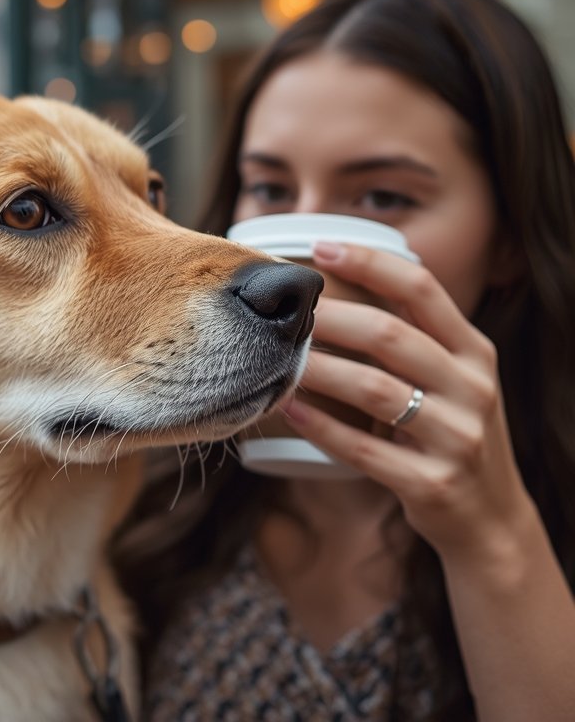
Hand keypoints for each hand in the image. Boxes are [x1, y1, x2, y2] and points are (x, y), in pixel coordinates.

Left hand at [280, 242, 536, 564]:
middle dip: (331, 318)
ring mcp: (456, 437)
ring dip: (319, 370)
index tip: (320, 248)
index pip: (423, 290)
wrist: (490, 518)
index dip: (371, 263)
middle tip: (284, 312)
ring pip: (374, 390)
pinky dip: (320, 427)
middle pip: (391, 336)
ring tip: (278, 357)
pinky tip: (287, 409)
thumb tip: (339, 289)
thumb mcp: (452, 379)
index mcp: (475, 352)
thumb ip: (414, 339)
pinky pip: (363, 450)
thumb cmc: (451, 433)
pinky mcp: (432, 483)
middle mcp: (473, 388)